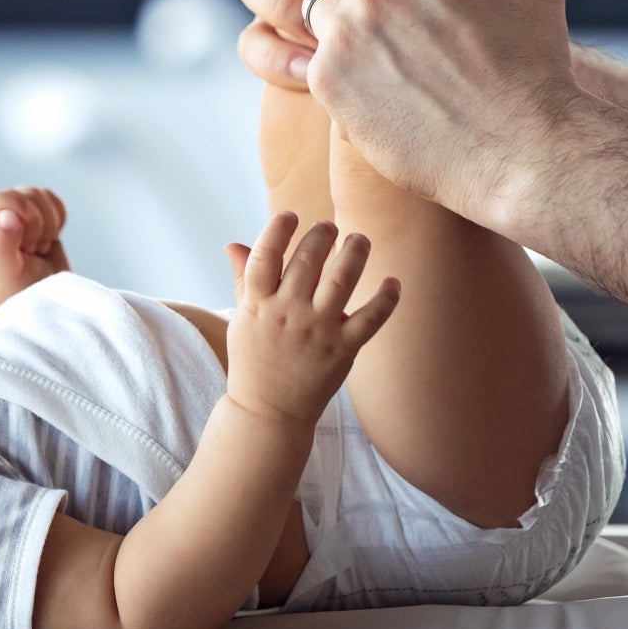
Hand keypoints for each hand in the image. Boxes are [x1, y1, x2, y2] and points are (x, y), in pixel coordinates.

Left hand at [0, 186, 70, 308]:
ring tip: (38, 249)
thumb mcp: (4, 275)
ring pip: (36, 195)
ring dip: (47, 222)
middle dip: (34, 220)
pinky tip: (49, 240)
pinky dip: (57, 218)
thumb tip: (7, 214)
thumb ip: (0, 245)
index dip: (10, 206)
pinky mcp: (37, 217)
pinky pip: (51, 200)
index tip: (26, 228)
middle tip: (31, 251)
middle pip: (17, 195)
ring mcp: (15, 217)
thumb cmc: (16, 297)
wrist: (43, 308)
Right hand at [222, 212, 398, 428]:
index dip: (278, 230)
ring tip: (360, 239)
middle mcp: (287, 314)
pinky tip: (393, 282)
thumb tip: (234, 244)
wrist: (268, 413)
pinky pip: (370, 319)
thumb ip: (243, 279)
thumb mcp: (242, 319)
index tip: (290, 215)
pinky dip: (385, 300)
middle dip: (321, 235)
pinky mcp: (342, 350)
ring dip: (354, 253)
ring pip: (341, 281)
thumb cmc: (253, 360)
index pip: (265, 257)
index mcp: (258, 304)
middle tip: (330, 226)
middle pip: (307, 262)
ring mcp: (317, 332)